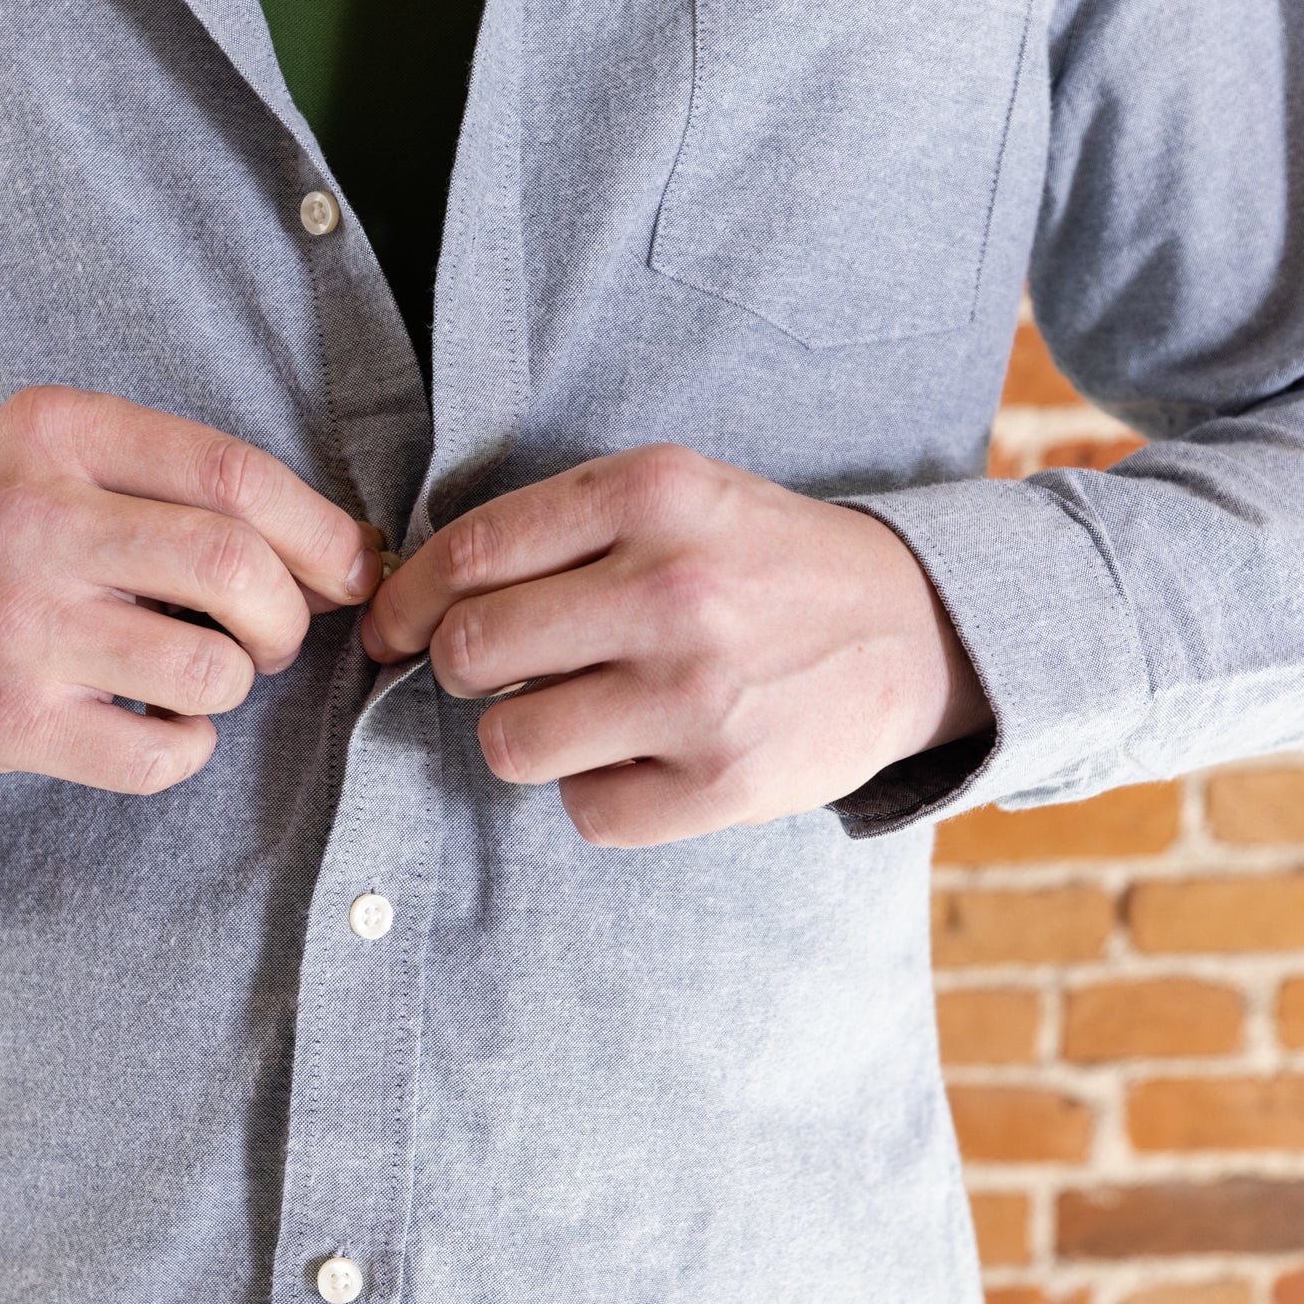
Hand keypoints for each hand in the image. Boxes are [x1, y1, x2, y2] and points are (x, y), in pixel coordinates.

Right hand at [0, 386, 379, 790]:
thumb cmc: (6, 531)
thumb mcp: (72, 457)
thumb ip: (190, 484)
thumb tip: (346, 557)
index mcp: (61, 434)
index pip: (234, 474)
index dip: (320, 530)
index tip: (351, 567)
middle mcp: (35, 522)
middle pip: (234, 566)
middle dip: (289, 612)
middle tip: (275, 630)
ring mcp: (19, 627)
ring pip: (210, 667)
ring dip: (237, 679)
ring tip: (205, 670)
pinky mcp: (11, 722)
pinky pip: (161, 753)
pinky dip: (192, 746)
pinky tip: (167, 723)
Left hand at [360, 444, 990, 845]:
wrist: (913, 629)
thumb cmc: (761, 559)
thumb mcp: (675, 493)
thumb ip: (558, 527)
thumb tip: (417, 598)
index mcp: (651, 493)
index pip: (469, 552)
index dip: (405, 599)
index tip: (390, 626)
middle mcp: (672, 588)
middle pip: (472, 651)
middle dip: (455, 666)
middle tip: (484, 668)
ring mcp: (698, 693)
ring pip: (510, 741)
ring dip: (520, 731)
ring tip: (573, 710)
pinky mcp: (724, 784)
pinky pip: (584, 810)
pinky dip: (593, 790)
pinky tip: (638, 754)